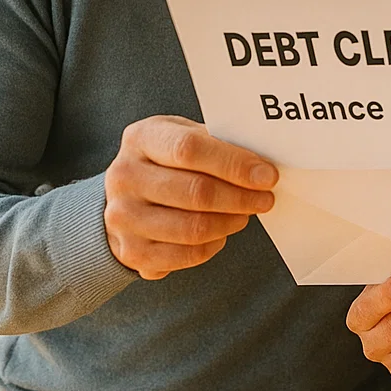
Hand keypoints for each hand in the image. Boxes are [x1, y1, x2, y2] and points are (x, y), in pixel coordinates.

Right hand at [104, 115, 277, 279]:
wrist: (125, 197)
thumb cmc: (165, 162)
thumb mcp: (183, 136)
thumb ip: (216, 144)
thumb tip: (261, 165)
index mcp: (140, 139)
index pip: (189, 148)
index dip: (234, 164)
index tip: (266, 175)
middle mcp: (125, 177)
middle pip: (195, 191)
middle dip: (241, 197)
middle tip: (265, 198)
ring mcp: (124, 217)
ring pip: (194, 228)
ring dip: (231, 222)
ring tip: (244, 214)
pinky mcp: (132, 252)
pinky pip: (187, 255)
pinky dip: (213, 245)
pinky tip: (220, 232)